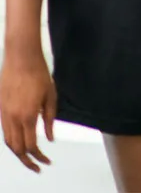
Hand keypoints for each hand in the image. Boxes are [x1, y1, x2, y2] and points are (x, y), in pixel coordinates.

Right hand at [0, 47, 56, 171]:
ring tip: (28, 158)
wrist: (21, 58)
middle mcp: (13, 119)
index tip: (46, 161)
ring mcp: (3, 115)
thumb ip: (50, 118)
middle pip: (16, 148)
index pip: (31, 145)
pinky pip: (4, 131)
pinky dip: (11, 141)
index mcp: (28, 116)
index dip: (39, 157)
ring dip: (17, 153)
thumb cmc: (39, 74)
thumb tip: (49, 138)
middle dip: (27, 161)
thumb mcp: (51, 95)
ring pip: (8, 142)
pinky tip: (19, 142)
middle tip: (37, 166)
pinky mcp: (0, 109)